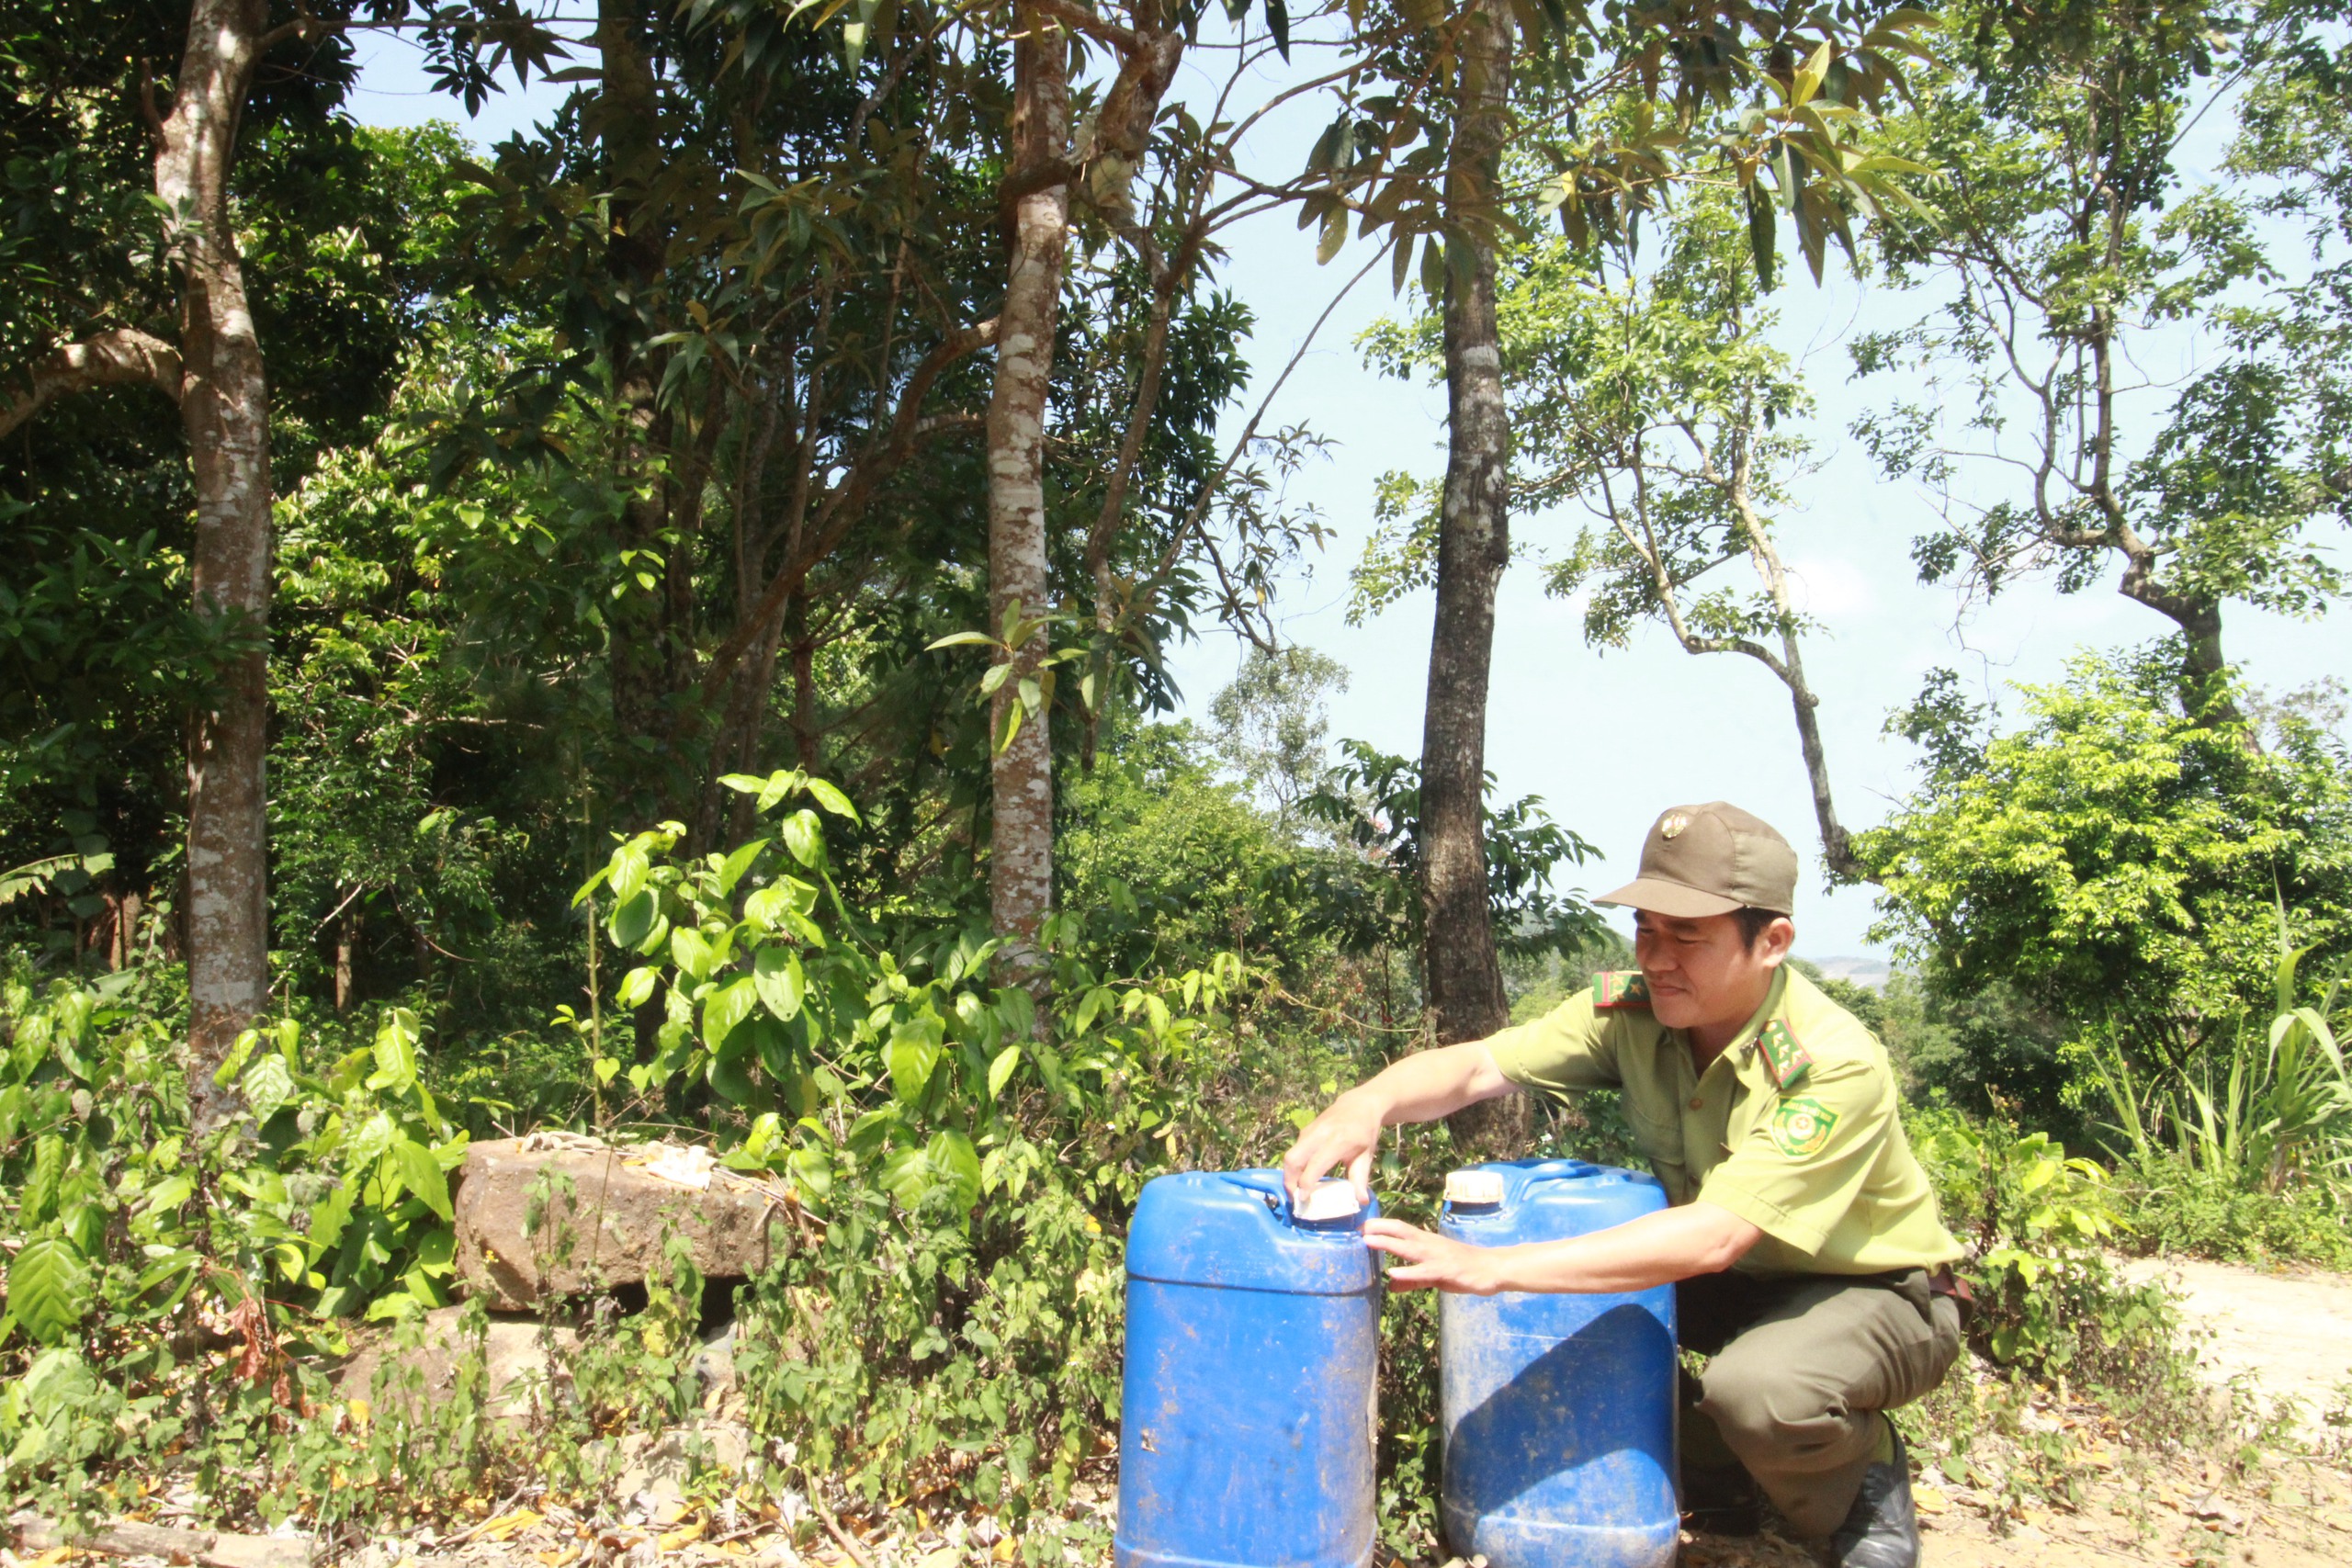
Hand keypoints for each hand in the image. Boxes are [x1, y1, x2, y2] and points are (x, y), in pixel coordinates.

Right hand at [1280, 1090, 1383, 1207]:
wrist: (1359, 1105)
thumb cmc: (1365, 1133)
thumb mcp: (1366, 1156)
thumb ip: (1360, 1179)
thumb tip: (1361, 1202)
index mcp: (1338, 1140)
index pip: (1315, 1164)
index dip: (1306, 1183)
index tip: (1303, 1200)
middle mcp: (1319, 1134)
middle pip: (1293, 1159)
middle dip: (1289, 1181)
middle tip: (1294, 1199)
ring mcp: (1309, 1130)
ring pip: (1290, 1155)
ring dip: (1289, 1175)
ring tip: (1295, 1191)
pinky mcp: (1304, 1130)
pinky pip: (1294, 1150)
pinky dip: (1293, 1166)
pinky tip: (1300, 1177)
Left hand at [1363, 1218, 1504, 1293]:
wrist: (1492, 1269)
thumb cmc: (1463, 1269)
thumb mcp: (1434, 1276)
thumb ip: (1413, 1280)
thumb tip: (1391, 1286)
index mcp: (1427, 1242)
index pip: (1401, 1229)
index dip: (1381, 1226)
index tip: (1361, 1226)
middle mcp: (1430, 1245)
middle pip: (1401, 1232)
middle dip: (1379, 1228)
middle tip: (1357, 1227)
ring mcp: (1438, 1256)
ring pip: (1409, 1248)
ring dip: (1388, 1243)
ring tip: (1368, 1240)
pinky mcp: (1446, 1270)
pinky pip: (1425, 1272)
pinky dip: (1408, 1273)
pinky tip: (1393, 1275)